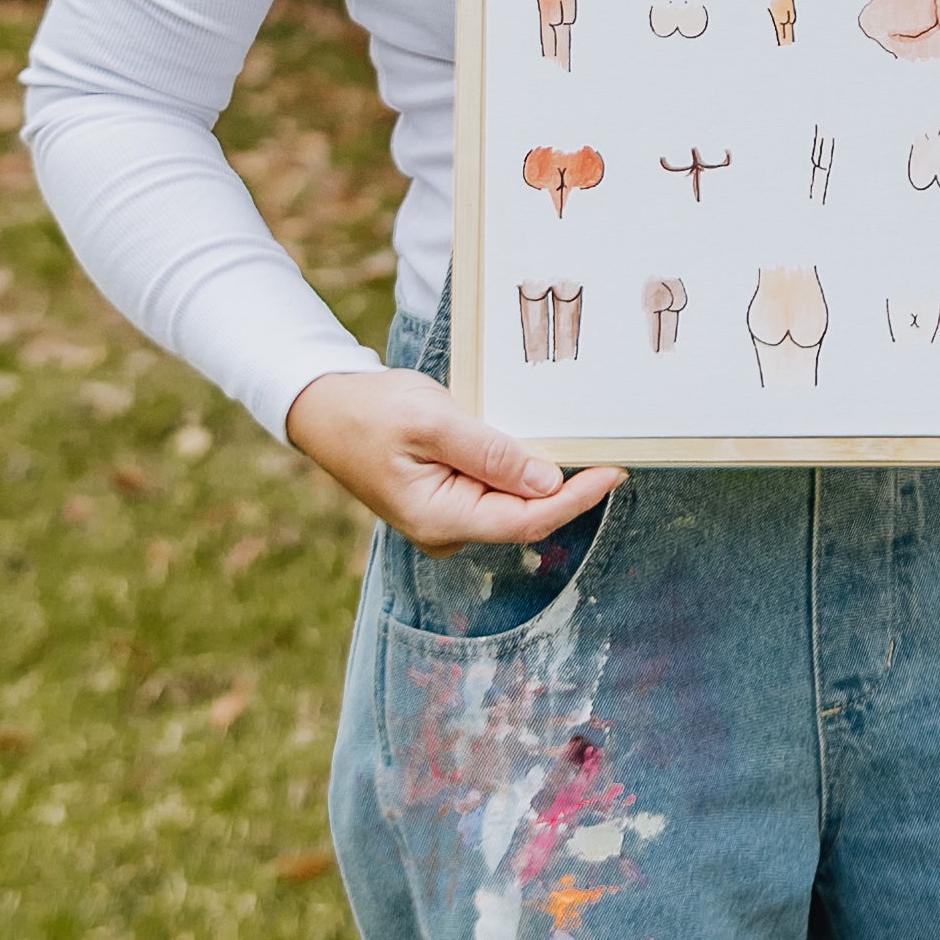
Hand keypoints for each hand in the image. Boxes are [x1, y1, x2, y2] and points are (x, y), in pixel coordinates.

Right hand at [286, 365, 622, 555]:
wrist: (327, 409)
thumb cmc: (373, 411)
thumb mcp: (434, 422)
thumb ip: (490, 454)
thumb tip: (547, 482)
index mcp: (440, 519)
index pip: (526, 520)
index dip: (575, 498)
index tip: (613, 471)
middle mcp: (447, 530)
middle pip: (525, 515)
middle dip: (568, 485)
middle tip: (610, 447)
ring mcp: (447, 518)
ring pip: (512, 503)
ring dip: (544, 475)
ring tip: (581, 441)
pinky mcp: (449, 499)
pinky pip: (496, 489)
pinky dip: (520, 468)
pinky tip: (537, 443)